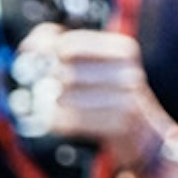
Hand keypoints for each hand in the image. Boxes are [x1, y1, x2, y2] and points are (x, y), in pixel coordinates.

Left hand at [13, 23, 167, 153]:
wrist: (143, 135)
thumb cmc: (110, 94)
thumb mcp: (94, 61)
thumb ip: (59, 43)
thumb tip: (33, 44)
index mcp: (123, 49)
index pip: (68, 44)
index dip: (43, 51)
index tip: (36, 57)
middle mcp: (128, 73)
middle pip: (65, 72)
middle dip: (48, 81)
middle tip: (46, 85)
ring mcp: (126, 100)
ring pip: (65, 96)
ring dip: (52, 103)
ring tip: (57, 104)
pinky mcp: (118, 126)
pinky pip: (70, 121)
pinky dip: (57, 122)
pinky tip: (59, 120)